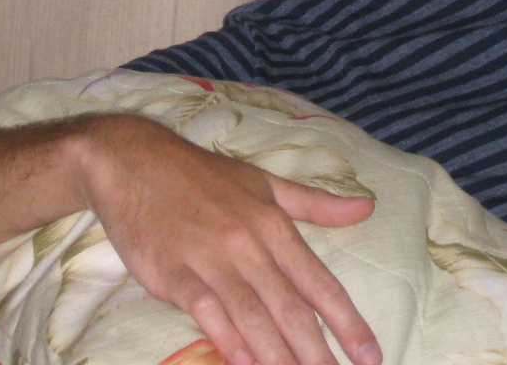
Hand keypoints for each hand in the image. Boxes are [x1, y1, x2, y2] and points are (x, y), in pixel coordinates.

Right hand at [76, 114, 380, 364]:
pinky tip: (242, 360)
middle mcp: (248, 244)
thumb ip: (316, 204)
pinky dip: (225, 336)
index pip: (318, 282)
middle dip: (317, 351)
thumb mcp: (265, 183)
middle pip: (290, 307)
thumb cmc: (204, 177)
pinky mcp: (172, 273)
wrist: (135, 162)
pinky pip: (204, 309)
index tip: (371, 355)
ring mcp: (210, 259)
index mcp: (274, 224)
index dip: (347, 322)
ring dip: (278, 354)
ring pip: (252, 314)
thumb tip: (367, 208)